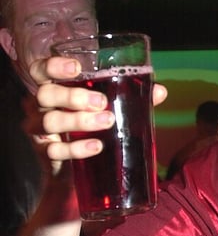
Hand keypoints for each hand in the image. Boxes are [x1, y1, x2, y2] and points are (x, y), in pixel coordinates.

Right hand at [28, 56, 167, 170]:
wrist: (77, 169)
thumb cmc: (92, 125)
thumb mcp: (111, 108)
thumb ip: (133, 96)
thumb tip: (160, 91)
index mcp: (56, 87)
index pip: (41, 70)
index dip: (53, 66)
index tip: (76, 69)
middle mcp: (41, 106)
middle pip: (46, 94)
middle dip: (73, 96)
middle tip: (101, 102)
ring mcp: (40, 130)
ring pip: (50, 121)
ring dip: (79, 120)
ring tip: (107, 121)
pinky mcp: (45, 153)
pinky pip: (55, 150)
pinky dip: (77, 148)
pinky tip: (96, 147)